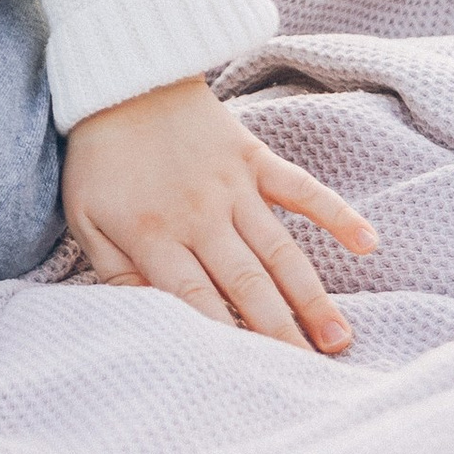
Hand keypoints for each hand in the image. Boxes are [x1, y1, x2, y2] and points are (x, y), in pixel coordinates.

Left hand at [62, 78, 375, 354]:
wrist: (123, 80)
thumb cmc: (100, 159)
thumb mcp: (85, 219)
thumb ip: (116, 272)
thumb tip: (149, 317)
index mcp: (154, 233)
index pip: (195, 298)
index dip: (224, 336)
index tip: (251, 373)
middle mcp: (200, 214)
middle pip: (246, 283)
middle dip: (279, 332)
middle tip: (310, 373)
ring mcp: (234, 185)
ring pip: (280, 250)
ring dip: (312, 296)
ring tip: (339, 339)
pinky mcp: (255, 158)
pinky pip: (302, 189)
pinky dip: (336, 213)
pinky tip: (367, 242)